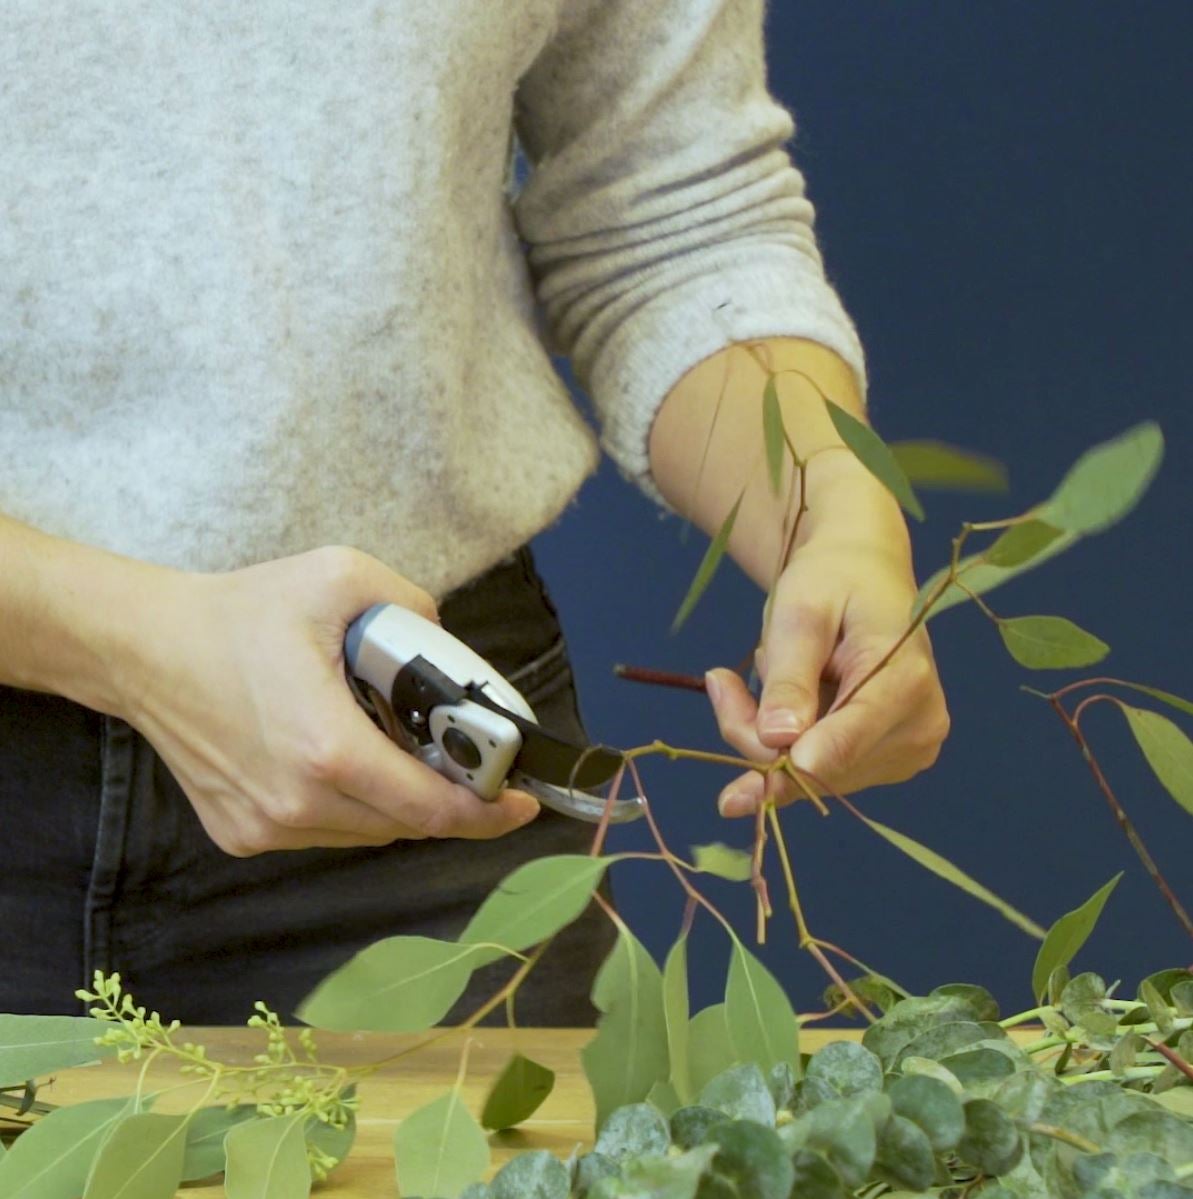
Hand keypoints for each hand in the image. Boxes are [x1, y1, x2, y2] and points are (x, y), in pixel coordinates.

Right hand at [117, 546, 540, 854]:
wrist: (143, 648)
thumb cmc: (238, 612)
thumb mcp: (338, 578)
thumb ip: (411, 606)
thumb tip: (448, 647)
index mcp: (328, 748)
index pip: (431, 806)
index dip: (488, 811)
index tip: (524, 802)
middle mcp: (297, 803)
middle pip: (406, 823)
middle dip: (451, 798)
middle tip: (471, 762)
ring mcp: (266, 827)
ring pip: (367, 832)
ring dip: (399, 802)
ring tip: (403, 752)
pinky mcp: (242, 834)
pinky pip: (325, 831)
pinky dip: (353, 805)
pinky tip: (346, 761)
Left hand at [706, 453, 949, 814]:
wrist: (862, 574)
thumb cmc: (833, 580)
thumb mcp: (801, 613)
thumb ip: (791, 677)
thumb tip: (778, 740)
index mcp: (906, 681)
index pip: (846, 743)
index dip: (790, 770)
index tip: (730, 800)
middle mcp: (920, 727)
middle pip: (820, 766)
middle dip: (757, 737)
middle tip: (720, 682)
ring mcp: (909, 749)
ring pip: (812, 774)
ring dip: (765, 738)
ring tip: (756, 675)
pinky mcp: (888, 761)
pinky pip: (817, 770)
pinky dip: (782, 744)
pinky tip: (776, 700)